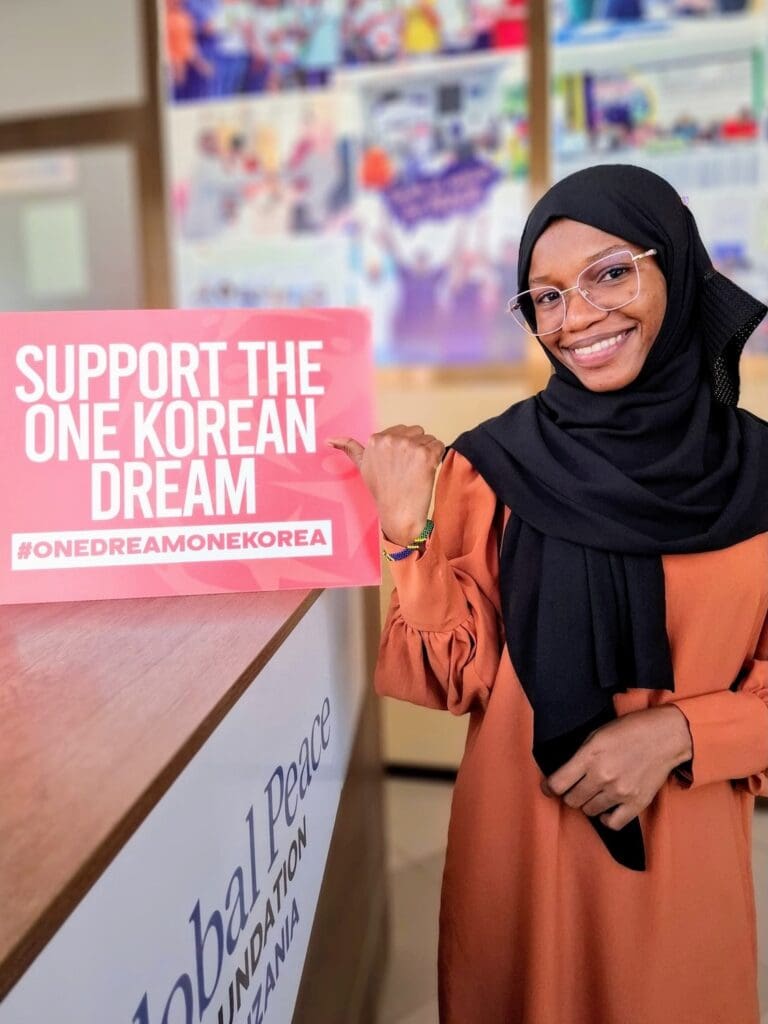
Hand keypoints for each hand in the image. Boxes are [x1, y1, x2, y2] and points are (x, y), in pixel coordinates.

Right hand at [327, 425, 444, 546]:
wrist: (398, 513)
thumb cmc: (382, 491)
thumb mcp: (363, 466)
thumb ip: (349, 448)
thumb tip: (328, 440)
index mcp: (375, 439)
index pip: (402, 431)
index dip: (404, 448)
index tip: (398, 465)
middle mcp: (390, 439)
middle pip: (417, 431)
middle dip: (416, 447)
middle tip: (407, 470)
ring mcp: (408, 446)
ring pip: (429, 439)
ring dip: (427, 453)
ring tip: (415, 472)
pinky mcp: (425, 455)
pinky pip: (439, 446)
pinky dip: (437, 458)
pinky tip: (425, 472)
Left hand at [541, 705, 692, 830]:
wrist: (665, 735)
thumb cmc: (630, 730)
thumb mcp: (597, 734)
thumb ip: (581, 755)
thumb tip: (565, 773)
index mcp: (590, 756)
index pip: (558, 783)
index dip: (548, 788)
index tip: (548, 788)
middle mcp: (603, 776)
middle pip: (572, 800)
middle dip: (569, 794)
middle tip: (575, 788)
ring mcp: (620, 792)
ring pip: (589, 811)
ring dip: (588, 804)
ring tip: (594, 793)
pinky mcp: (636, 803)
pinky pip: (612, 823)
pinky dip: (605, 818)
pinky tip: (606, 808)